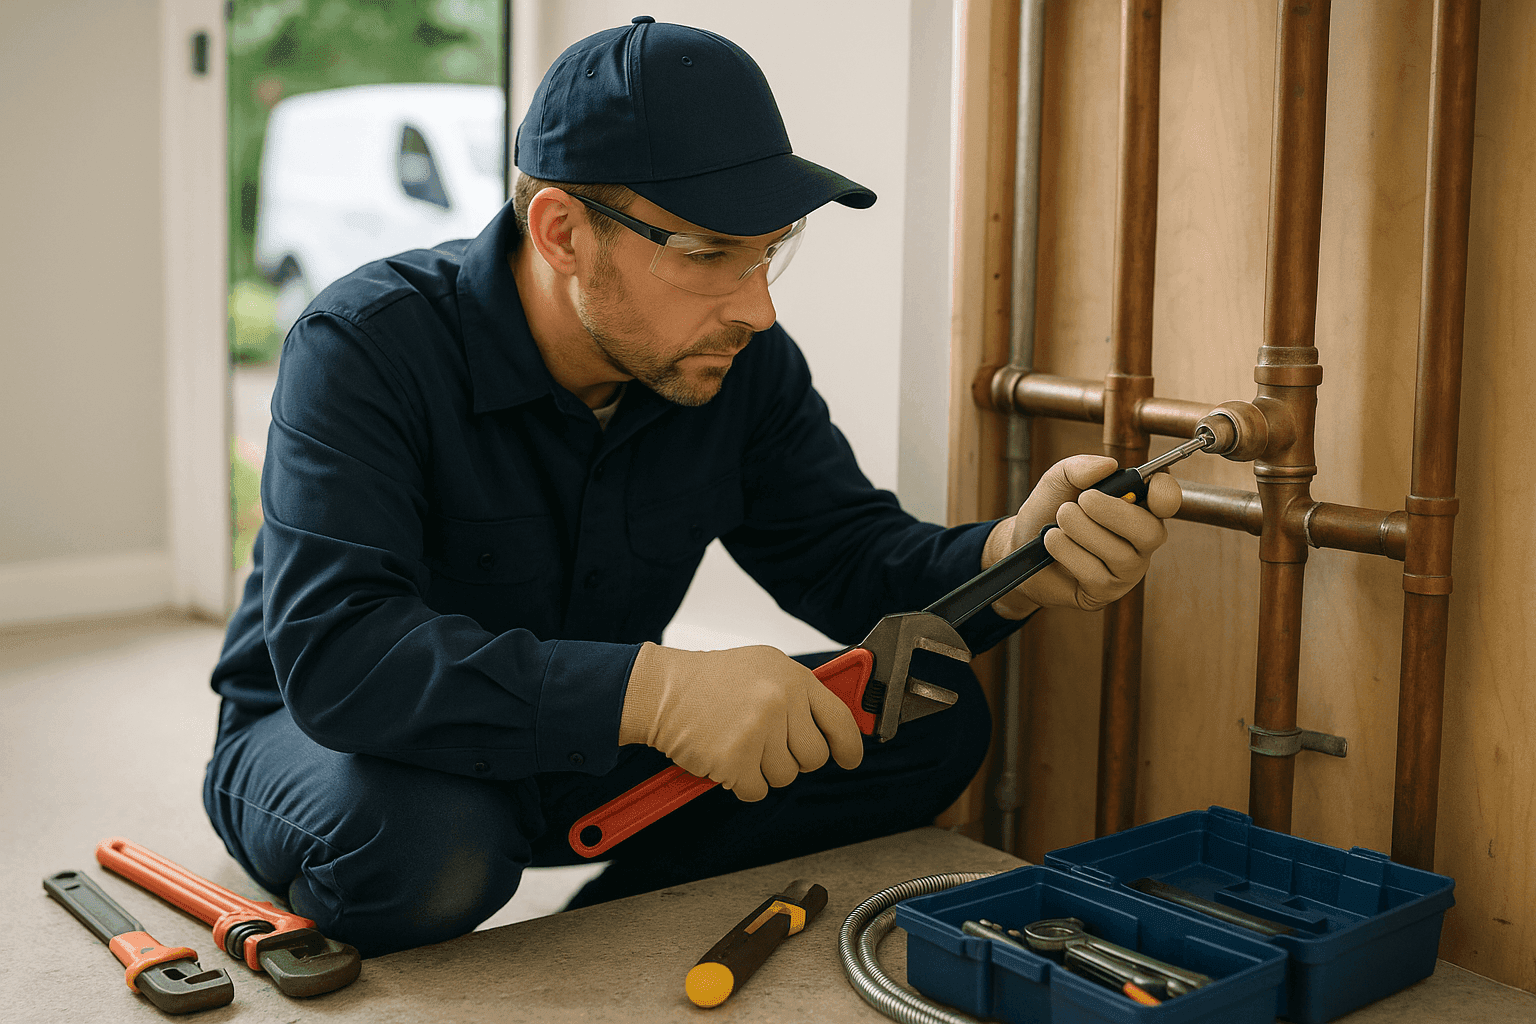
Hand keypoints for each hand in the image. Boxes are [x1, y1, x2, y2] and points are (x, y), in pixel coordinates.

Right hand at [619, 643, 863, 801]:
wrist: (661, 690)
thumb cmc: (708, 680)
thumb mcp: (763, 669)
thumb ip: (799, 694)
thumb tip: (833, 726)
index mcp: (792, 677)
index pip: (839, 719)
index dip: (849, 745)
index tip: (849, 758)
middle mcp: (780, 701)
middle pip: (814, 757)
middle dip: (793, 759)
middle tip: (765, 744)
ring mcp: (759, 730)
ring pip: (785, 776)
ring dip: (762, 770)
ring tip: (738, 742)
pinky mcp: (736, 758)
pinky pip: (756, 790)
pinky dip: (740, 782)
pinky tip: (724, 756)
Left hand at [982, 454, 1181, 616]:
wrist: (1019, 544)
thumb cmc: (1047, 511)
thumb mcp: (1058, 481)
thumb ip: (1079, 467)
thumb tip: (1108, 465)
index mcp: (1138, 507)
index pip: (1168, 502)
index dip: (1163, 493)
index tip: (1138, 484)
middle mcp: (1139, 541)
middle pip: (1150, 532)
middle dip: (1113, 513)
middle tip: (1083, 500)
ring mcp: (1125, 570)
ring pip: (1119, 554)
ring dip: (1082, 531)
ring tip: (1059, 521)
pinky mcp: (1105, 592)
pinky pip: (1095, 574)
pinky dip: (1068, 552)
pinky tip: (1053, 543)